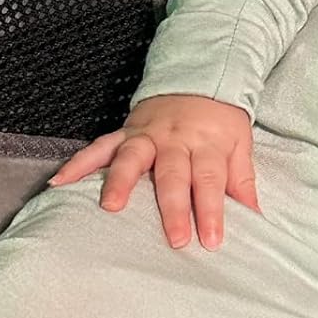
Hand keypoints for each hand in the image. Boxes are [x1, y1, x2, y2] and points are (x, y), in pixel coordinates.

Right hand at [46, 93, 260, 248]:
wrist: (199, 76)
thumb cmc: (221, 120)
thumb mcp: (241, 145)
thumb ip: (243, 182)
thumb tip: (256, 219)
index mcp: (207, 145)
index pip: (210, 180)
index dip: (211, 211)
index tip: (211, 240)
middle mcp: (175, 140)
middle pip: (173, 175)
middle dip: (172, 207)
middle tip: (174, 239)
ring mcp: (146, 135)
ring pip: (132, 158)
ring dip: (119, 182)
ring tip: (110, 208)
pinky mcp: (125, 133)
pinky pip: (99, 147)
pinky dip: (78, 163)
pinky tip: (60, 182)